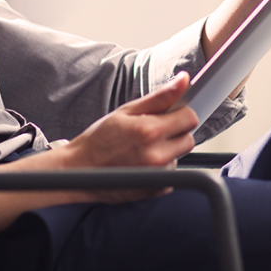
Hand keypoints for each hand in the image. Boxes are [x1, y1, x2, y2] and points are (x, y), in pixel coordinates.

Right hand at [60, 71, 198, 203]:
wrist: (81, 169)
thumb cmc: (99, 138)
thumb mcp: (126, 110)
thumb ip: (160, 96)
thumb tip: (184, 80)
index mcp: (150, 131)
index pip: (190, 118)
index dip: (180, 113)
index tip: (169, 114)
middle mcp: (157, 156)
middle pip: (189, 139)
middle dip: (175, 132)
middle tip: (153, 130)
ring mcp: (157, 176)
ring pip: (179, 156)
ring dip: (167, 150)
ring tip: (142, 147)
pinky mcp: (157, 190)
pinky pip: (171, 172)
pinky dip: (161, 167)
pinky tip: (141, 162)